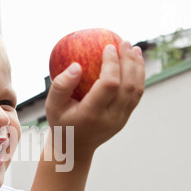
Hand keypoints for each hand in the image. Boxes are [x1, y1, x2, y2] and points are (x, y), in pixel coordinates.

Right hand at [45, 41, 144, 156]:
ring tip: (134, 49)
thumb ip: (60, 86)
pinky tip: (134, 62)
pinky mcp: (125, 118)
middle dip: (128, 61)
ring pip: (137, 90)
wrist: (74, 148)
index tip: (108, 46)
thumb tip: (76, 65)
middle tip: (124, 42)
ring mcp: (120, 120)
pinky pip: (136, 95)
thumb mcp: (51, 106)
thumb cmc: (60, 122)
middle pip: (128, 86)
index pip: (109, 85)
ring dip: (138, 67)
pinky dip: (138, 76)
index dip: (112, 63)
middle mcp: (110, 118)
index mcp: (91, 115)